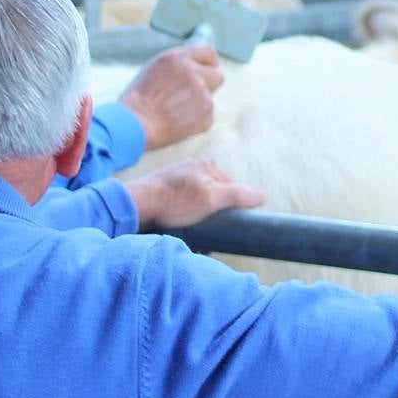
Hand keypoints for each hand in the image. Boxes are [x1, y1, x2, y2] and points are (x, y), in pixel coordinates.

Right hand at [118, 44, 224, 148]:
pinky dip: (197, 120)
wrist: (137, 124)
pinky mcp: (206, 112)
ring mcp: (201, 93)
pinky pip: (207, 115)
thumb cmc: (139, 99)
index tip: (208, 69)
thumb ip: (178, 64)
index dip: (210, 62)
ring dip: (199, 104)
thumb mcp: (154, 69)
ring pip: (210, 98)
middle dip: (209, 84)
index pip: (209, 52)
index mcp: (177, 58)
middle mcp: (192, 72)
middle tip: (195, 93)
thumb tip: (195, 63)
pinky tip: (179, 121)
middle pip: (217, 75)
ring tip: (177, 111)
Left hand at [127, 158, 263, 228]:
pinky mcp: (164, 190)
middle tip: (209, 232)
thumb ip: (237, 195)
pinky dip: (184, 216)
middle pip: (214, 196)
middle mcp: (192, 168)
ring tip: (192, 231)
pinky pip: (182, 205)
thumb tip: (262, 196)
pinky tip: (179, 226)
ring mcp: (177, 178)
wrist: (135, 205)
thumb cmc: (171, 201)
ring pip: (198, 202)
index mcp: (206, 166)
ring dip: (198, 218)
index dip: (232, 208)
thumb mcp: (210, 199)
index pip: (232, 188)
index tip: (228, 224)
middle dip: (214, 215)